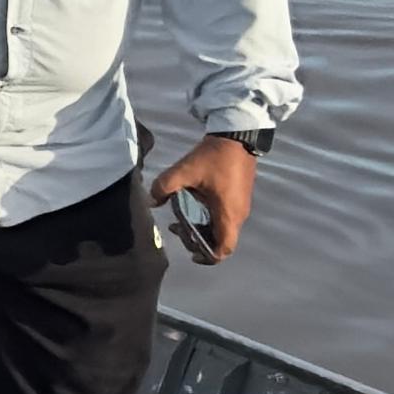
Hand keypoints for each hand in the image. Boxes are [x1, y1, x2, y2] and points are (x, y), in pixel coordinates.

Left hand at [149, 133, 258, 260]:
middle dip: (199, 241)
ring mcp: (241, 206)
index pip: (224, 248)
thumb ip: (163, 187)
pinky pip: (225, 218)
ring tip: (181, 221)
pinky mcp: (240, 197)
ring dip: (203, 230)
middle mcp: (239, 215)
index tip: (191, 253)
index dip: (208, 257)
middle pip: (222, 241)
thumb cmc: (213, 157)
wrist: (237, 137)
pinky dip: (209, 220)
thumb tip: (151, 202)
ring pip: (223, 230)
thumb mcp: (184, 171)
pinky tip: (192, 207)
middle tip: (179, 231)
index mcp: (228, 214)